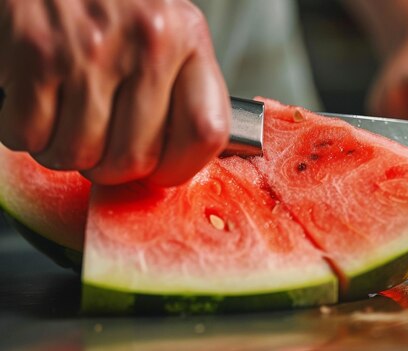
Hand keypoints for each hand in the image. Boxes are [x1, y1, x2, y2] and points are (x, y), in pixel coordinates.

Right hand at [0, 0, 229, 185]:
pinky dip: (25, 133)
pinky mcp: (35, 53)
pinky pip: (28, 136)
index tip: (160, 168)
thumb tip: (175, 158)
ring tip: (66, 116)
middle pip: (133, 160)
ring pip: (77, 156)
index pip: (205, 133)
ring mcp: (90, 50)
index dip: (179, 167)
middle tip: (100, 141)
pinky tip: (35, 102)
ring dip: (64, 150)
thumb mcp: (165, 26)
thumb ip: (178, 85)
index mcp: (188, 38)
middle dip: (109, 166)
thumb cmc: (110, 0)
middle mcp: (147, 43)